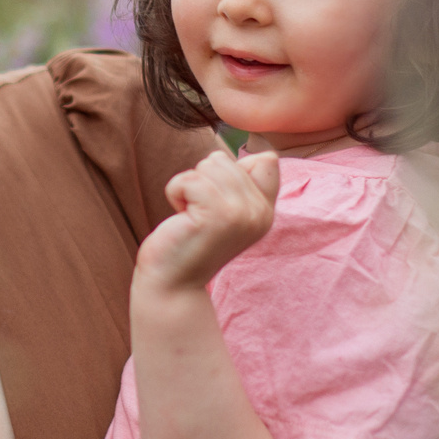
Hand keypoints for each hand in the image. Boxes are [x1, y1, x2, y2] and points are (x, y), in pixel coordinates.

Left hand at [135, 148, 279, 291]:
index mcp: (266, 211)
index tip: (215, 205)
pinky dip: (175, 193)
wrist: (173, 284)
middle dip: (200, 181)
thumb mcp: (226, 210)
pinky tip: (181, 217)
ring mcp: (240, 214)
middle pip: (224, 160)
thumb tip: (263, 154)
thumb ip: (241, 184)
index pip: (266, 160)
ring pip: (207, 165)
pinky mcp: (215, 215)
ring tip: (191, 216)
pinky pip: (188, 179)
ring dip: (187, 187)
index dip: (229, 171)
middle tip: (198, 215)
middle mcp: (260, 213)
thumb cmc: (190, 241)